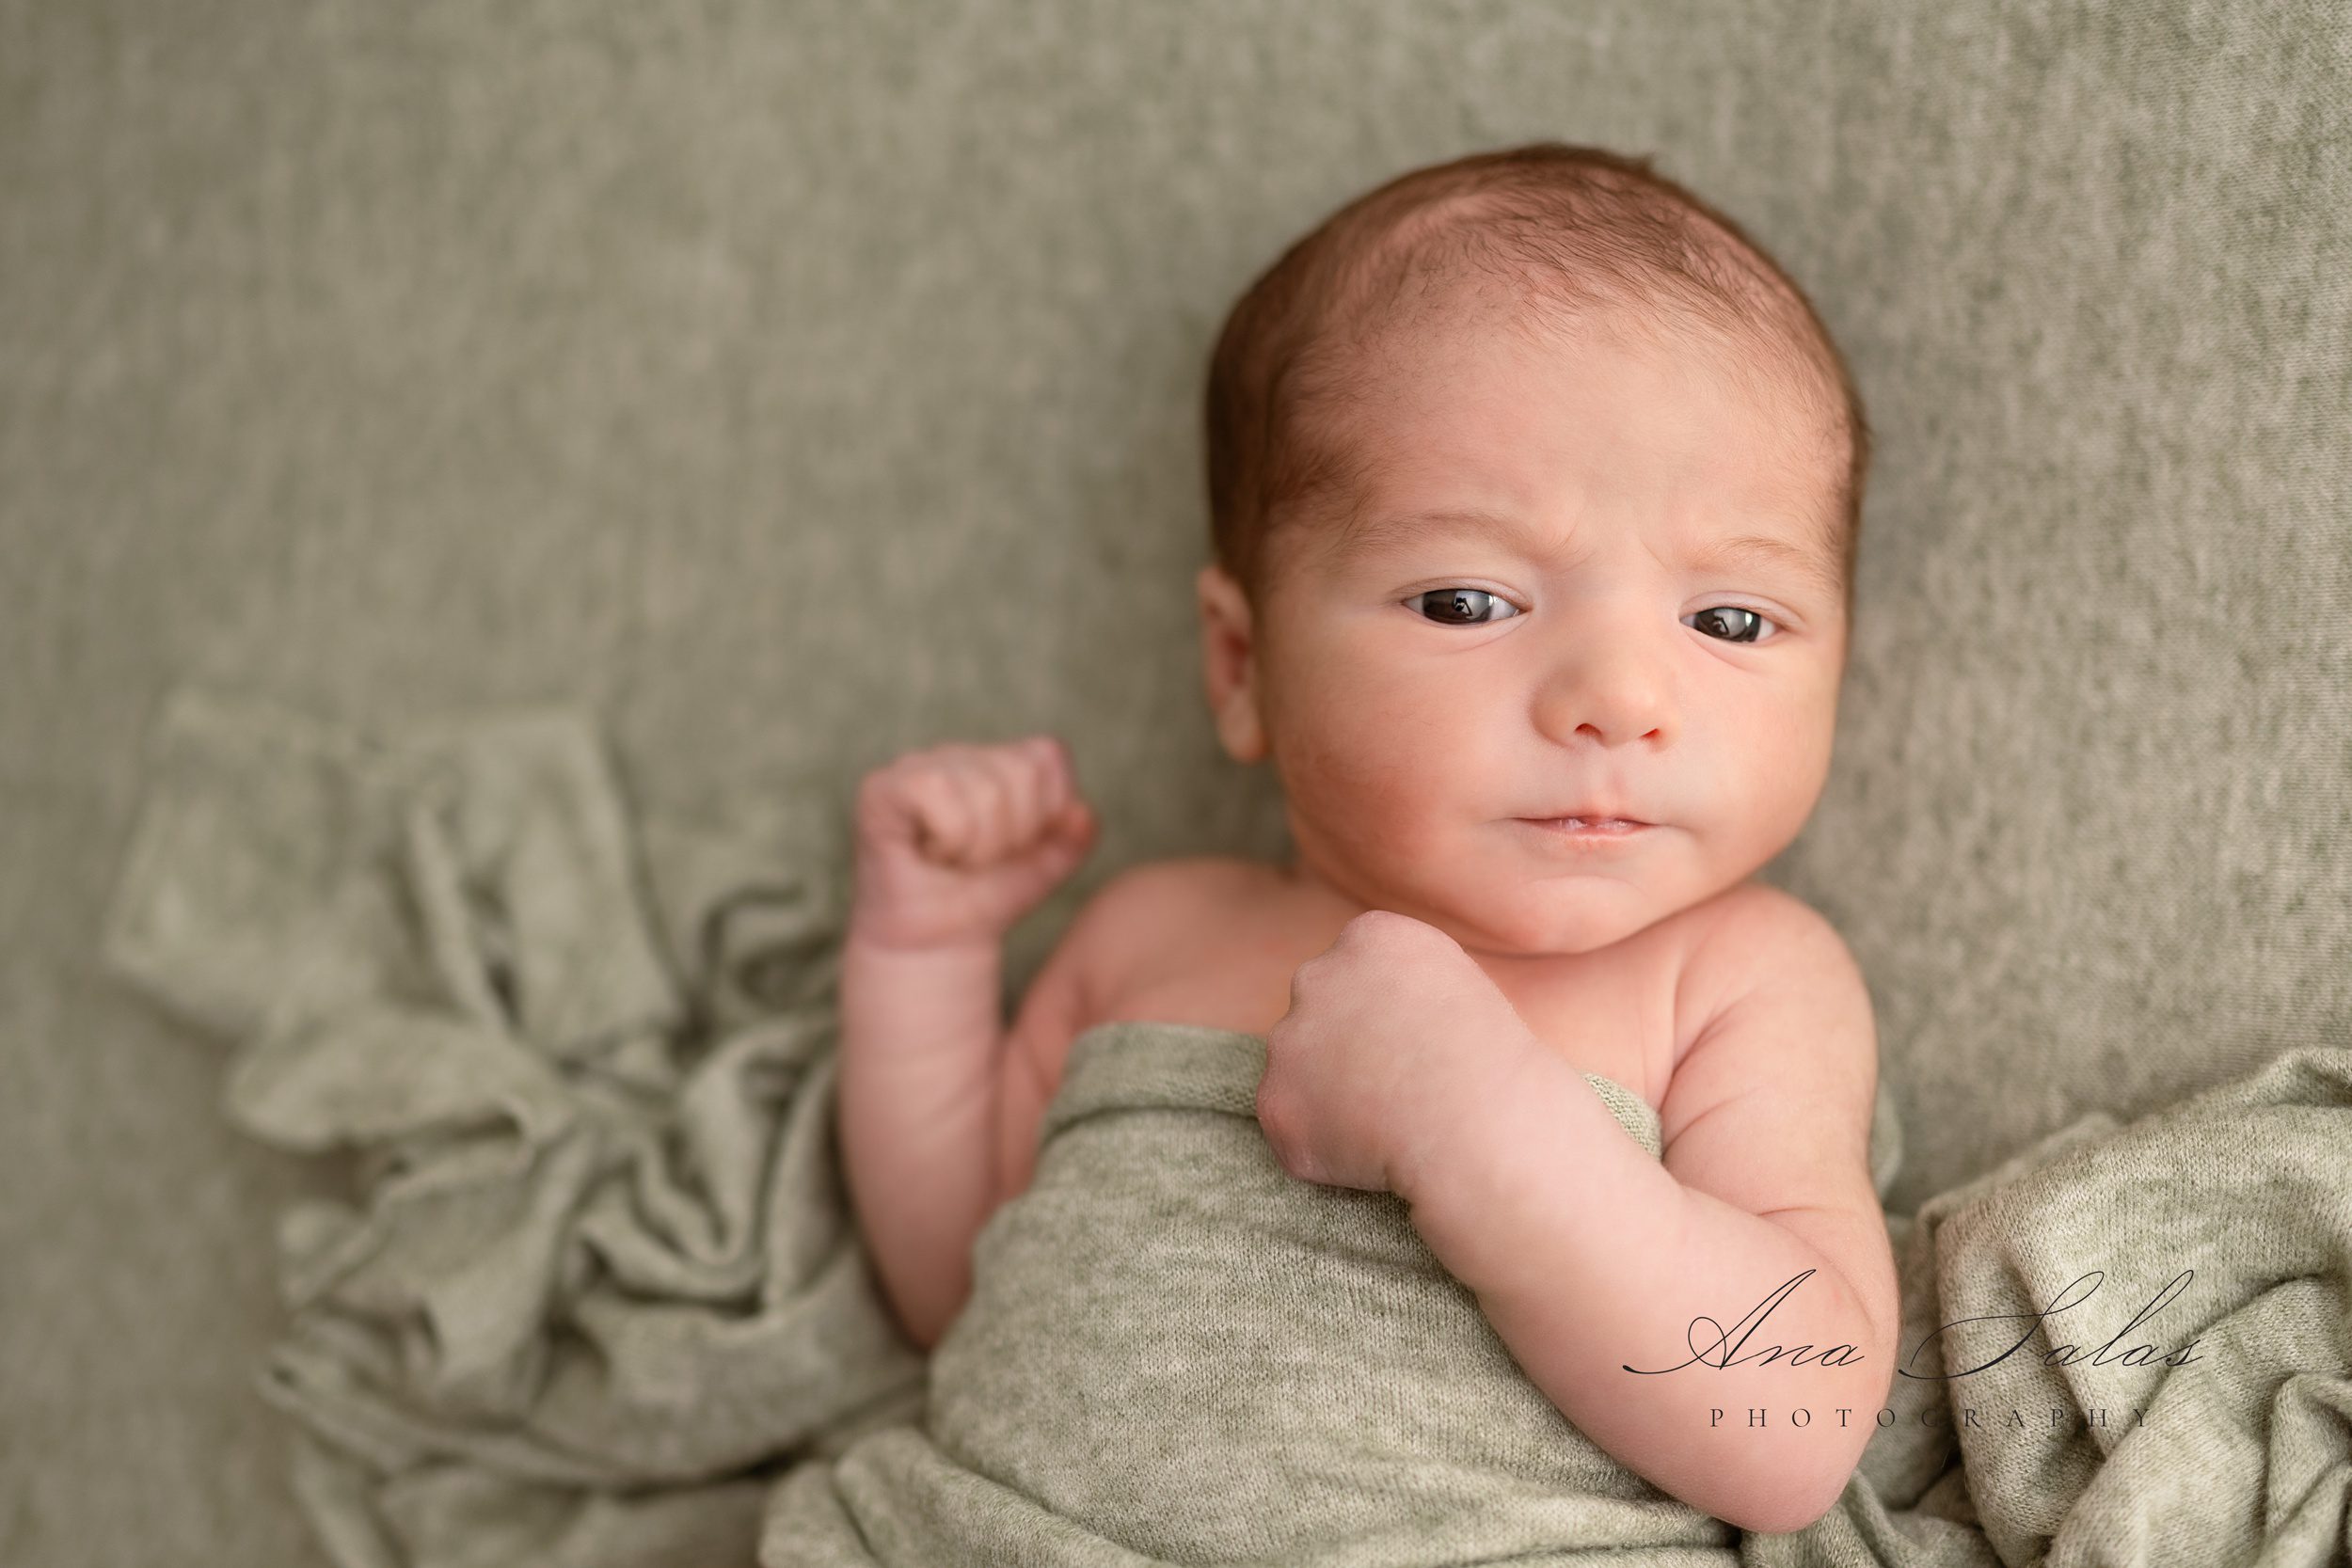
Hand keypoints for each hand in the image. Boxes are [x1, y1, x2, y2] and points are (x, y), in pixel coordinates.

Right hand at [849, 735, 1098, 952]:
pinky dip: (948, 838)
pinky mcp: (881, 789)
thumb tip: (1081, 813)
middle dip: (1011, 837)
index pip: (1048, 756)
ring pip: (985, 790)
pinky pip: (936, 790)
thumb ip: (1073, 839)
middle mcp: (958, 755)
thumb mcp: (1044, 870)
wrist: (935, 945)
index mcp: (997, 761)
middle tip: (979, 860)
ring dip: (979, 846)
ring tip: (955, 860)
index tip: (1015, 847)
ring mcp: (917, 765)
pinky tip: (930, 853)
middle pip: (1020, 774)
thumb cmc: (984, 899)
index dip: (1044, 813)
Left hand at [1255, 908, 1540, 1197]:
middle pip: (1317, 1013)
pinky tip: (1370, 1156)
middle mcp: (1316, 977)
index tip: (1414, 1048)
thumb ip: (1401, 986)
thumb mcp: (1460, 987)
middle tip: (1394, 1089)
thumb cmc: (1492, 1063)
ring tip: (1389, 1125)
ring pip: (1299, 1072)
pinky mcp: (1275, 1102)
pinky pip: (1292, 1128)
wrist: (1479, 1122)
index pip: (1355, 970)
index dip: (1383, 1016)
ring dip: (1330, 1098)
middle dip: (1343, 1049)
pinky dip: (1323, 1148)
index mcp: (1368, 938)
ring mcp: (1288, 1040)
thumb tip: (1380, 1017)